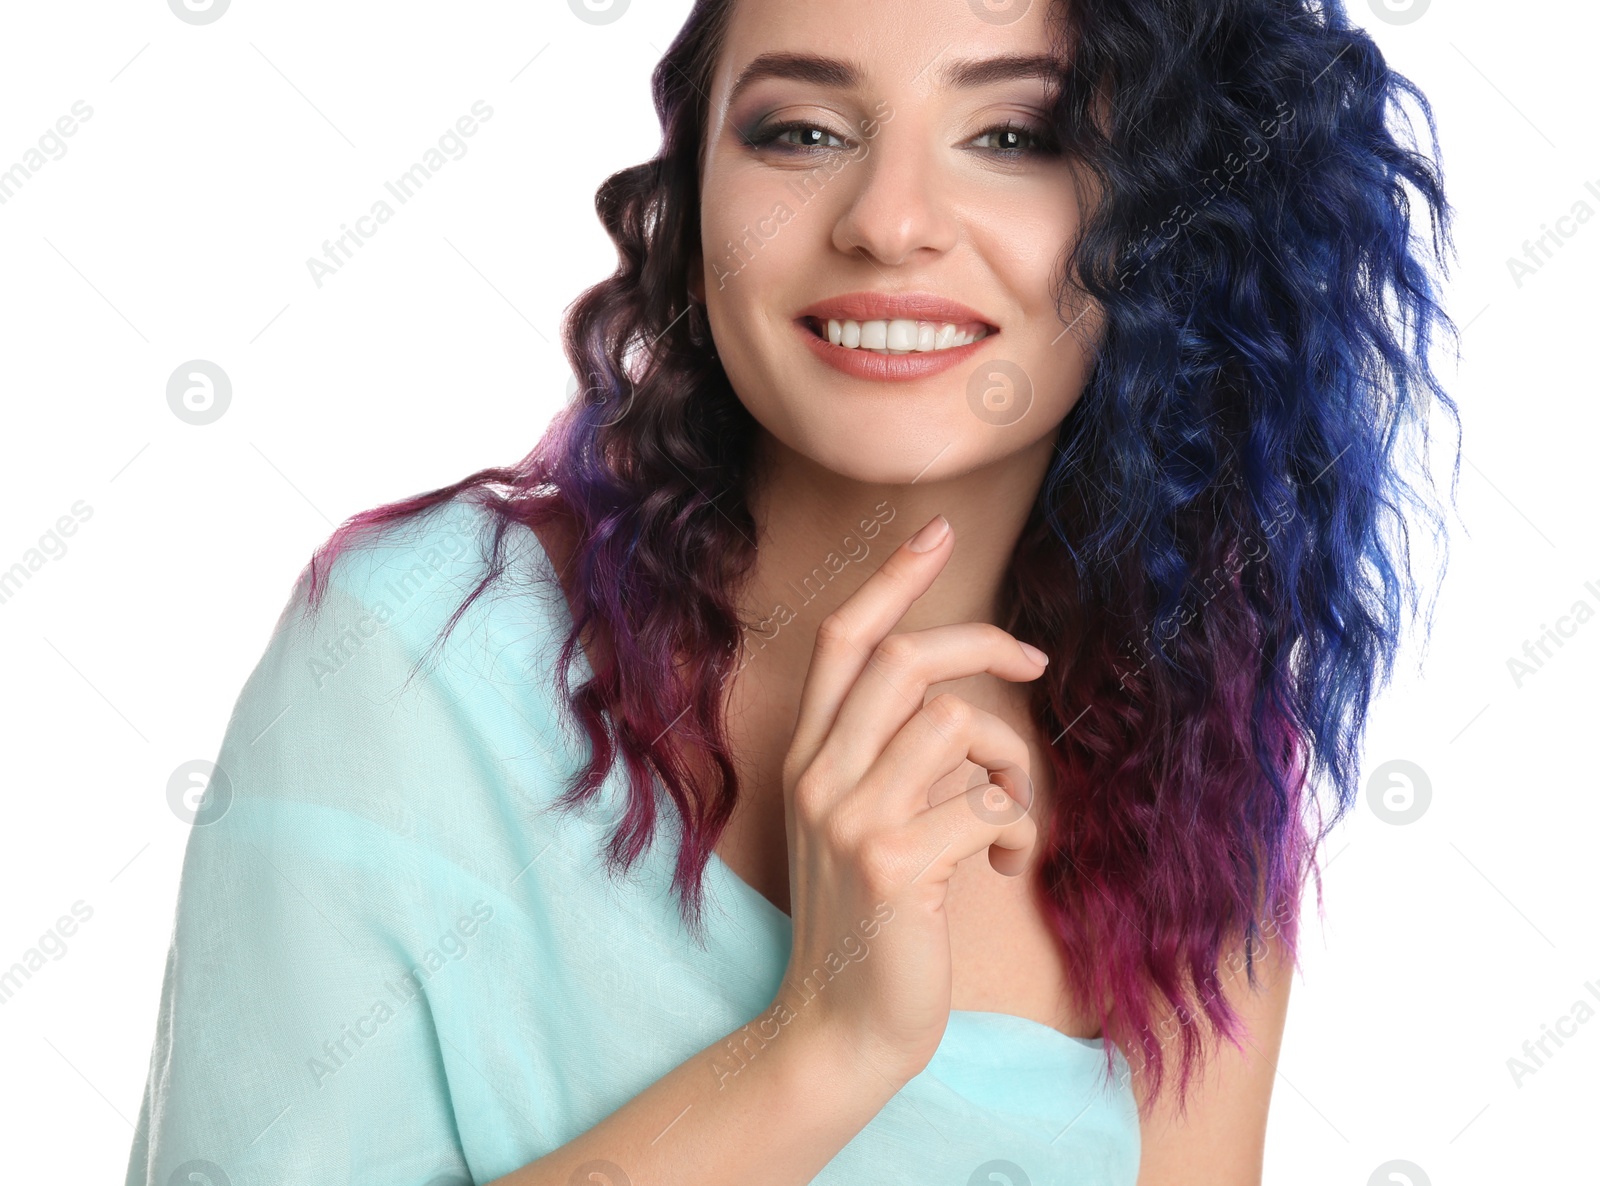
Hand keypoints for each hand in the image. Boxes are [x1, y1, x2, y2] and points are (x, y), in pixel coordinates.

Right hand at [772, 513, 1047, 1086]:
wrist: (838, 1028)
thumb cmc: (870, 923)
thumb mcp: (863, 825)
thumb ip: (892, 760)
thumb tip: (967, 709)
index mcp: (807, 758)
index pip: (840, 641)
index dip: (891, 580)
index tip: (937, 533)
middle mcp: (816, 776)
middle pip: (905, 660)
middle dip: (983, 644)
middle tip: (1032, 660)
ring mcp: (848, 818)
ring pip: (958, 726)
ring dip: (1010, 765)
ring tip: (1007, 818)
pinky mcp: (891, 864)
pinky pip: (986, 804)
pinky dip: (1015, 830)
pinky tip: (1003, 865)